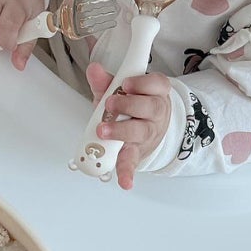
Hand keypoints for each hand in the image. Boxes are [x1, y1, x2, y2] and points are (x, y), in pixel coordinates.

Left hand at [86, 62, 172, 190]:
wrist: (147, 131)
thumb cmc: (132, 107)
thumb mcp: (119, 91)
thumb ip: (106, 81)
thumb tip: (94, 69)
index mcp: (155, 93)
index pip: (156, 84)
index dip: (142, 84)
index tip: (126, 84)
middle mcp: (155, 113)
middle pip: (149, 108)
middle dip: (128, 105)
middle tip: (110, 103)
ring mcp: (147, 134)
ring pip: (140, 132)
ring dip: (121, 131)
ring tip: (103, 131)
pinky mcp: (137, 153)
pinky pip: (133, 162)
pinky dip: (127, 172)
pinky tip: (124, 181)